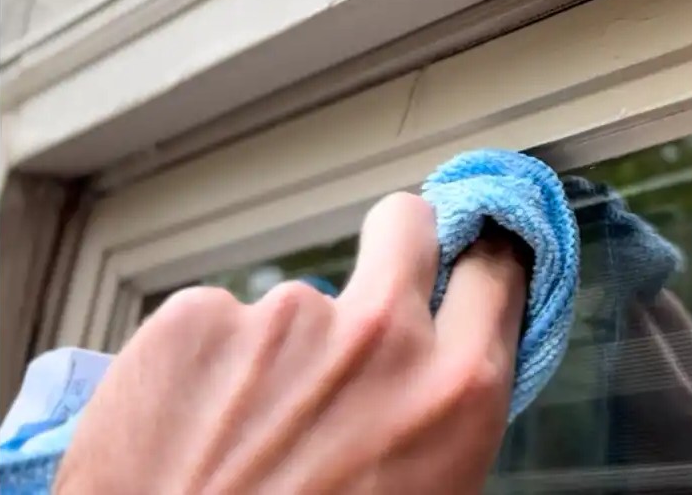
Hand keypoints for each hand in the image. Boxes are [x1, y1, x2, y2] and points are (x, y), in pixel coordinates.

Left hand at [56, 192, 530, 494]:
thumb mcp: (430, 491)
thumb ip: (443, 414)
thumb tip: (442, 369)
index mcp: (458, 390)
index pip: (497, 268)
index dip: (479, 259)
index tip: (466, 258)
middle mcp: (381, 336)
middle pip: (406, 224)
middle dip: (395, 243)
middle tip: (367, 299)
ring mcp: (285, 317)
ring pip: (295, 305)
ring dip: (280, 349)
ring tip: (246, 431)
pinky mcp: (195, 317)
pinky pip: (214, 322)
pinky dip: (204, 367)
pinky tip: (194, 427)